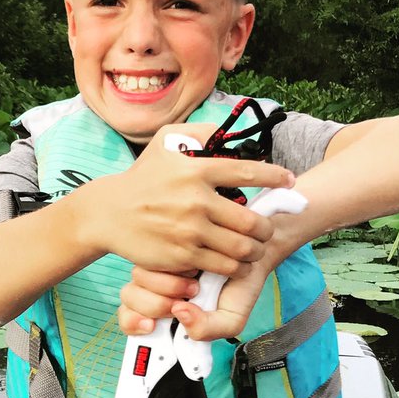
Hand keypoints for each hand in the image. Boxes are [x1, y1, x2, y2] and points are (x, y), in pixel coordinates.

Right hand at [80, 125, 296, 278]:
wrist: (109, 213)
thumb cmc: (141, 179)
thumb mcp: (164, 143)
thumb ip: (197, 133)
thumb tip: (224, 129)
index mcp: (197, 170)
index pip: (247, 171)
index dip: (275, 177)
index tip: (289, 182)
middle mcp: (197, 200)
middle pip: (251, 221)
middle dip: (265, 230)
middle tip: (266, 232)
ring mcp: (190, 231)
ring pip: (240, 248)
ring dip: (253, 253)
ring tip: (253, 252)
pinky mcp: (182, 256)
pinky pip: (220, 265)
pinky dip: (233, 267)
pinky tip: (233, 265)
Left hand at [118, 260, 270, 339]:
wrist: (257, 254)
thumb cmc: (239, 287)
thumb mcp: (230, 319)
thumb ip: (206, 330)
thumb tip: (178, 312)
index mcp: (165, 310)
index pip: (130, 319)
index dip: (134, 323)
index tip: (150, 325)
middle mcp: (157, 288)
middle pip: (130, 298)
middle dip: (157, 304)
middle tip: (184, 301)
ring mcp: (159, 265)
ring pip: (137, 277)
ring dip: (166, 284)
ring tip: (193, 281)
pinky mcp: (165, 243)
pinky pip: (152, 255)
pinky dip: (170, 264)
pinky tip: (190, 265)